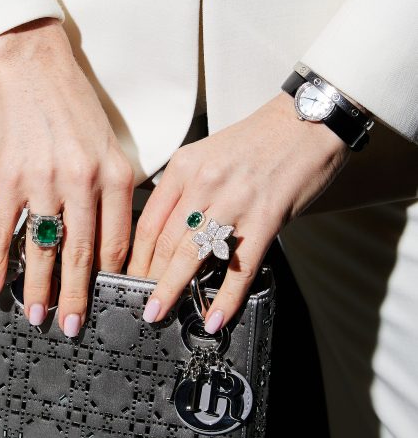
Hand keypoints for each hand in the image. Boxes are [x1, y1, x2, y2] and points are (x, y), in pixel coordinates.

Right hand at [0, 18, 133, 335]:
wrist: (34, 62)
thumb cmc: (76, 104)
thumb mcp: (111, 144)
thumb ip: (114, 190)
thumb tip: (108, 244)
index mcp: (117, 175)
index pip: (118, 243)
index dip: (112, 279)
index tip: (110, 305)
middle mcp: (83, 181)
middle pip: (81, 255)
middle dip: (76, 299)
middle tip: (71, 329)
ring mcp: (43, 180)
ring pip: (42, 249)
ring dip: (38, 289)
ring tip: (36, 317)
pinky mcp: (8, 176)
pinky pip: (2, 229)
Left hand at [127, 93, 349, 331]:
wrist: (309, 121)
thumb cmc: (261, 139)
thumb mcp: (209, 154)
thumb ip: (188, 189)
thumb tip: (172, 232)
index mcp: (185, 166)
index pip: (149, 220)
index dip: (135, 256)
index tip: (128, 276)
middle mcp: (204, 183)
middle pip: (164, 241)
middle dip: (147, 279)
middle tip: (140, 303)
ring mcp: (234, 202)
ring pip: (192, 255)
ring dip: (172, 290)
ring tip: (159, 313)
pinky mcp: (266, 219)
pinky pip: (240, 268)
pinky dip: (225, 298)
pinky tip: (215, 317)